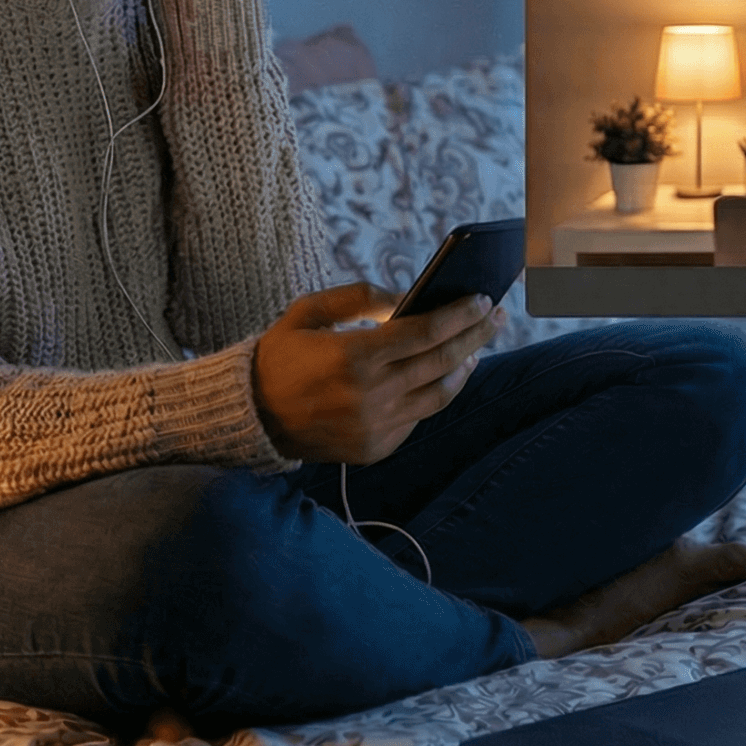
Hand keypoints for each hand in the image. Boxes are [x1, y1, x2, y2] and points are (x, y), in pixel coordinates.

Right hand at [251, 281, 500, 464]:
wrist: (251, 417)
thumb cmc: (279, 356)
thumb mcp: (307, 312)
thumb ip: (358, 298)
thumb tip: (405, 299)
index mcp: (353, 356)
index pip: (425, 332)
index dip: (460, 314)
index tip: (482, 299)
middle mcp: (370, 394)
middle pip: (442, 362)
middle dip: (475, 335)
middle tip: (495, 317)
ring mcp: (375, 425)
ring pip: (439, 395)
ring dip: (464, 368)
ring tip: (475, 349)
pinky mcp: (375, 447)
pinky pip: (418, 417)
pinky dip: (433, 393)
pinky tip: (441, 376)